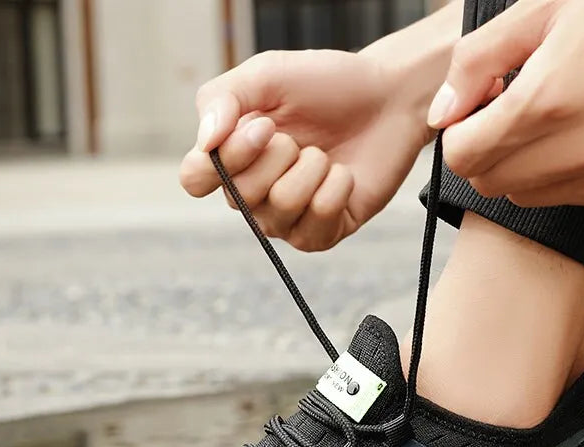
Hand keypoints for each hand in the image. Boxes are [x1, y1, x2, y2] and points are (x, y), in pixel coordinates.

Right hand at [180, 49, 431, 250]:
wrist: (388, 99)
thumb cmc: (326, 85)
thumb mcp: (268, 74)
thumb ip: (223, 98)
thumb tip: (205, 143)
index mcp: (231, 157)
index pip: (195, 180)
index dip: (228, 158)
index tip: (265, 126)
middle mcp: (253, 195)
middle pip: (238, 198)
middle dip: (277, 157)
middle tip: (300, 137)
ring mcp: (286, 219)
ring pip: (279, 211)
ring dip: (310, 170)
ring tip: (325, 154)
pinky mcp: (322, 234)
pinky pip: (316, 225)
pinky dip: (336, 190)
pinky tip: (344, 175)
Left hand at [428, 0, 583, 206]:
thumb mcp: (545, 6)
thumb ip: (477, 62)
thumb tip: (441, 113)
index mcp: (550, 101)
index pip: (462, 157)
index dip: (460, 132)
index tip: (479, 107)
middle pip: (489, 183)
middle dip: (486, 150)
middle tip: (512, 109)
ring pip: (529, 196)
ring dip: (524, 166)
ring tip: (555, 116)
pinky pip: (577, 197)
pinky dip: (567, 173)